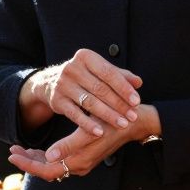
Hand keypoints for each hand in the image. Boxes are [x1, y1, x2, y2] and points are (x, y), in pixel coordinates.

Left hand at [8, 104, 160, 179]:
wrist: (135, 121)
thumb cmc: (113, 123)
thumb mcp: (90, 132)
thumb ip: (68, 145)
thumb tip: (48, 156)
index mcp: (79, 162)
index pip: (46, 170)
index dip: (27, 164)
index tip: (12, 155)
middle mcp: (79, 165)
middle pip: (47, 170)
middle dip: (28, 161)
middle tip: (12, 150)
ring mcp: (82, 162)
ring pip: (53, 166)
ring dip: (36, 158)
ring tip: (20, 148)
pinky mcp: (85, 156)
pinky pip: (61, 161)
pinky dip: (47, 156)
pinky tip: (40, 148)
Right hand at [24, 49, 141, 135]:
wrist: (51, 82)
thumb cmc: (84, 76)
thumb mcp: (99, 71)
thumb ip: (119, 75)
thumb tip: (138, 82)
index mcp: (85, 57)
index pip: (108, 73)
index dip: (123, 88)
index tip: (136, 101)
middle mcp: (72, 68)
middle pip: (100, 89)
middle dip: (119, 104)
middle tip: (133, 116)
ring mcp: (62, 84)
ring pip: (89, 102)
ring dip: (108, 115)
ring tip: (123, 124)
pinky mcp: (57, 100)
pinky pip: (75, 115)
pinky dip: (88, 124)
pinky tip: (100, 132)